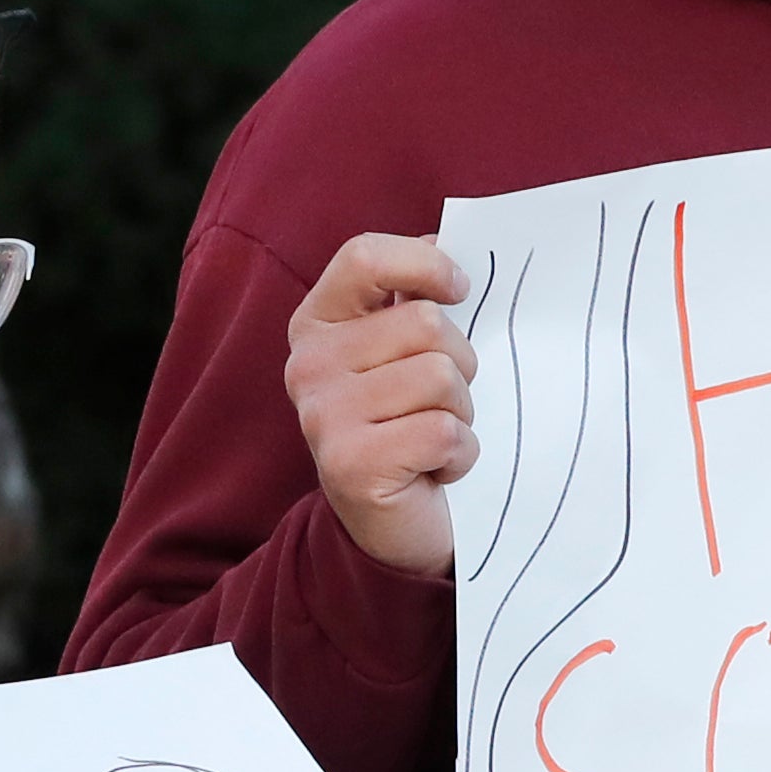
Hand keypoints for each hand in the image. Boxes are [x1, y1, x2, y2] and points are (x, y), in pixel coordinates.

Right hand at [291, 234, 476, 579]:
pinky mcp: (350, 464)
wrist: (398, 529)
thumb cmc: (414, 427)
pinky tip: (435, 471)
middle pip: (425, 323)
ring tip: (436, 437)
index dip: (424, 264)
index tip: (459, 290)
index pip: (364, 257)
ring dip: (462, 413)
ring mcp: (323, 416)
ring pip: (441, 377)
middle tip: (442, 402)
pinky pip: (444, 431)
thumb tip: (450, 241)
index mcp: (318, 323)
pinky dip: (460, 455)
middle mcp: (308, 365)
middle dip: (461, 364)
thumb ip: (416, 298)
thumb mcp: (408, 354)